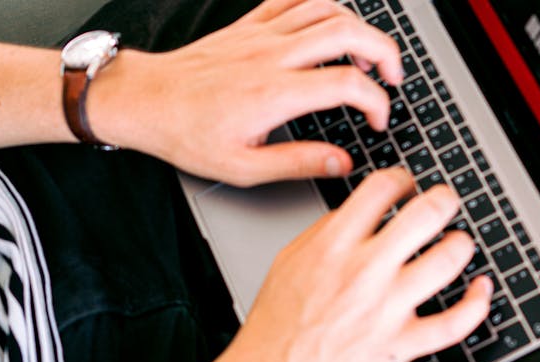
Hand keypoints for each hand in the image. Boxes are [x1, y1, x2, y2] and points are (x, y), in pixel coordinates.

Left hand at [92, 0, 403, 186]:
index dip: (377, 102)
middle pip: (348, 34)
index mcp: (276, 93)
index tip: (377, 121)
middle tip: (393, 76)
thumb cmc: (187, 134)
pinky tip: (330, 23)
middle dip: (385, 52)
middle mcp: (273, 56)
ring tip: (368, 53)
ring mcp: (261, 35)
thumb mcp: (244, 167)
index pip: (348, 84)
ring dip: (359, 28)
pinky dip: (321, 5)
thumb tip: (342, 163)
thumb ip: (300, 163)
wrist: (146, 102)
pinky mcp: (249, 25)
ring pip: (326, 10)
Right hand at [230, 168, 492, 361]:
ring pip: (447, 262)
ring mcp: (385, 310)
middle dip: (444, 200)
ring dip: (461, 245)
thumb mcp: (290, 260)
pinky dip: (477, 304)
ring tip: (459, 243)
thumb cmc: (277, 325)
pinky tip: (481, 289)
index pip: (381, 188)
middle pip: (425, 215)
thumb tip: (361, 211)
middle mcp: (363, 272)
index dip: (402, 179)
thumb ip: (327, 231)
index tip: (407, 185)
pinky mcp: (400, 345)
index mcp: (334, 245)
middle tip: (446, 202)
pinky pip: (454, 323)